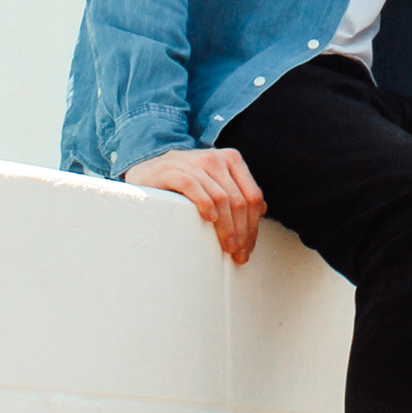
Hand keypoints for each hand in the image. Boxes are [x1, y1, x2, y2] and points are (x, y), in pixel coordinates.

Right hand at [123, 145, 265, 263]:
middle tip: (239, 254)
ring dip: (227, 227)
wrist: (148, 169)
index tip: (249, 247)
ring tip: (227, 248)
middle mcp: (215, 158)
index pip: (252, 196)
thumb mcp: (215, 182)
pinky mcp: (172, 170)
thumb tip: (263, 210)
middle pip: (239, 200)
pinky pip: (193, 186)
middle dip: (242, 231)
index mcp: (231, 160)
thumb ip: (237, 191)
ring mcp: (193, 162)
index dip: (254, 225)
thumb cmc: (186, 182)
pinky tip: (209, 220)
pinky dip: (205, 204)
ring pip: (221, 198)